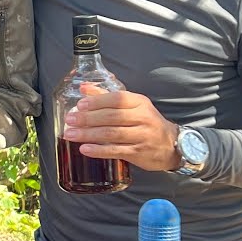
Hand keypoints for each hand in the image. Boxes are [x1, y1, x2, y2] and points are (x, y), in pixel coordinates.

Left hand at [63, 85, 179, 171]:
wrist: (171, 145)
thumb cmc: (145, 122)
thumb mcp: (132, 105)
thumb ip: (107, 96)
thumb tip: (83, 87)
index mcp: (139, 102)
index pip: (116, 99)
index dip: (97, 101)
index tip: (80, 105)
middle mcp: (142, 117)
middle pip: (111, 117)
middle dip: (87, 118)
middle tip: (70, 120)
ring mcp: (142, 136)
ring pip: (111, 134)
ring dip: (88, 134)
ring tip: (70, 134)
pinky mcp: (139, 152)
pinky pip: (116, 150)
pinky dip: (99, 150)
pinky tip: (85, 149)